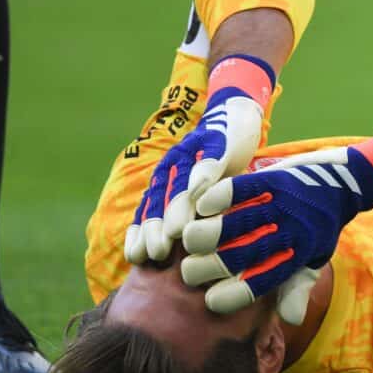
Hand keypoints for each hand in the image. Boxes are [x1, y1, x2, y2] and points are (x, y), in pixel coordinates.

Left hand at [124, 55, 273, 263]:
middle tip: (157, 252)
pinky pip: (209, 159)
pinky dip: (204, 173)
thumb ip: (187, 216)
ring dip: (178, 206)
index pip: (149, 209)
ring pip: (182, 182)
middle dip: (157, 226)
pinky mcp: (217, 141)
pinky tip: (203, 191)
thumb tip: (173, 257)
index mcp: (166, 180)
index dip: (143, 233)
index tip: (139, 258)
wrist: (233, 114)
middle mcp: (174, 166)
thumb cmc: (217, 163)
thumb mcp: (199, 191)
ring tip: (177, 230)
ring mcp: (194, 153)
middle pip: (162, 199)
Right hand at [180, 126, 372, 322]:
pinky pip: (241, 189)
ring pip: (235, 224)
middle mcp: (289, 233)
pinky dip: (217, 198)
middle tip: (188, 273)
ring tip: (186, 241)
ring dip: (205, 234)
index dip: (232, 296)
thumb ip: (298, 287)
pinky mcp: (274, 180)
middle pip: (240, 256)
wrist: (342, 184)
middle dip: (207, 268)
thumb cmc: (319, 228)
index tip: (210, 302)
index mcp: (297, 257)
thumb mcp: (315, 260)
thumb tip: (290, 321)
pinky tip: (200, 207)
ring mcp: (281, 205)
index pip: (260, 283)